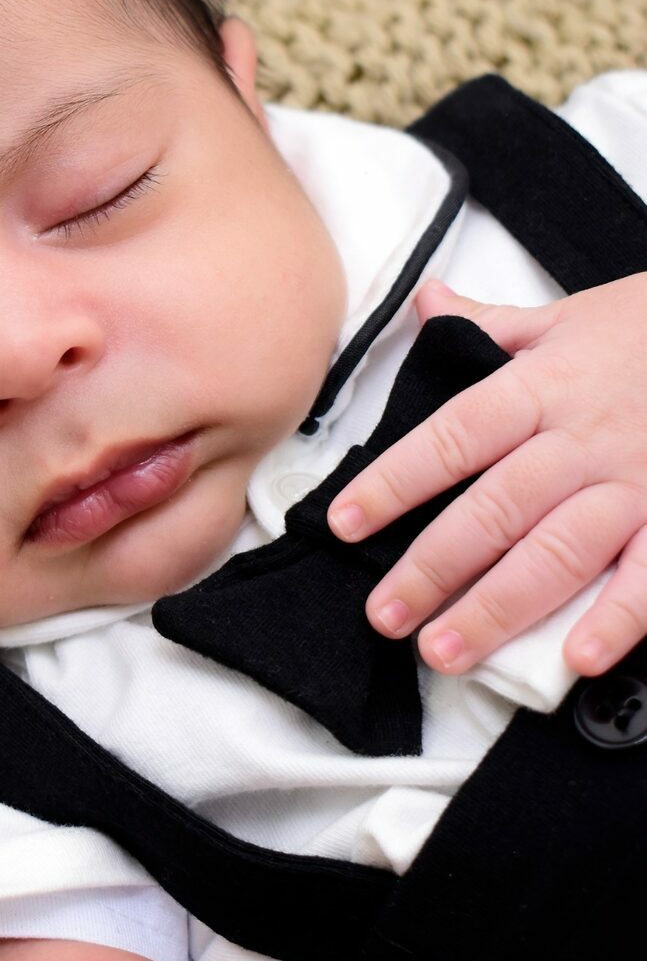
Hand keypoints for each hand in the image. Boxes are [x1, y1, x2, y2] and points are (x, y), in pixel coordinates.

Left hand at [326, 274, 646, 675]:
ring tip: (443, 652)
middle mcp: (582, 440)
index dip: (394, 482)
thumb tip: (424, 301)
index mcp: (542, 388)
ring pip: (557, 554)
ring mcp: (635, 485)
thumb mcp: (566, 319)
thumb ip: (489, 324)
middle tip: (385, 617)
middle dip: (433, 568)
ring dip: (498, 609)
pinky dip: (617, 619)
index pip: (453, 437)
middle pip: (495, 510)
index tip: (343, 522)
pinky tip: (576, 658)